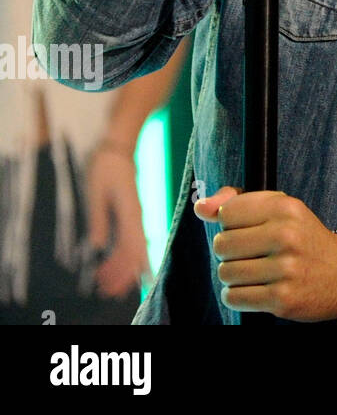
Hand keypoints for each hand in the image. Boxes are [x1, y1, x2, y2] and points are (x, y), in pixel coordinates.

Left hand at [84, 147, 150, 297]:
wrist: (118, 148)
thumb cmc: (105, 167)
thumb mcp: (95, 192)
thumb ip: (98, 219)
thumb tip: (96, 247)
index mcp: (131, 212)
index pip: (134, 247)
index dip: (129, 268)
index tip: (124, 284)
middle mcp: (135, 217)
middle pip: (134, 252)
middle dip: (123, 274)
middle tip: (109, 292)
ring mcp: (133, 216)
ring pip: (130, 248)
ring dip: (119, 267)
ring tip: (104, 284)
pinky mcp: (128, 215)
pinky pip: (125, 239)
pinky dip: (117, 254)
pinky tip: (106, 264)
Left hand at [195, 186, 336, 321]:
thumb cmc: (304, 239)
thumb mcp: (280, 210)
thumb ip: (237, 202)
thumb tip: (200, 207)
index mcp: (286, 207)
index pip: (227, 212)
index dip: (232, 223)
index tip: (250, 229)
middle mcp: (286, 235)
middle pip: (222, 244)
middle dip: (230, 252)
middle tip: (254, 254)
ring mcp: (285, 269)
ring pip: (225, 272)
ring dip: (234, 276)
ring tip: (257, 272)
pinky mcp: (282, 299)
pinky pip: (233, 297)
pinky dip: (238, 296)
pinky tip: (257, 289)